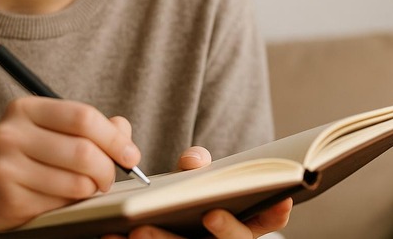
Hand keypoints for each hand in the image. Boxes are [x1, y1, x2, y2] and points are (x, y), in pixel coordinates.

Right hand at [0, 96, 140, 238]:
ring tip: (86, 189)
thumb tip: (124, 130)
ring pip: (76, 180)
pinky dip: (71, 203)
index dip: (114, 138)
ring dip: (91, 190)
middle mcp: (12, 132)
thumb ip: (87, 128)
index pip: (83, 117)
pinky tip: (62, 199)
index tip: (131, 155)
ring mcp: (6, 165)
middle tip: (109, 179)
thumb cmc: (18, 160)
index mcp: (25, 109)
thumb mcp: (45, 134)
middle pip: (83, 150)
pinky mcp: (8, 195)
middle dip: (107, 169)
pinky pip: (59, 202)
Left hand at [102, 147, 291, 238]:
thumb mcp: (189, 183)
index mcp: (236, 225)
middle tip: (211, 213)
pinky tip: (110, 236)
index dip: (276, 213)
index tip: (282, 199)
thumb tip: (194, 161)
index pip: (265, 222)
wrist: (141, 228)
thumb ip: (195, 168)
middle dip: (226, 230)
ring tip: (139, 229)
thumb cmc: (178, 201)